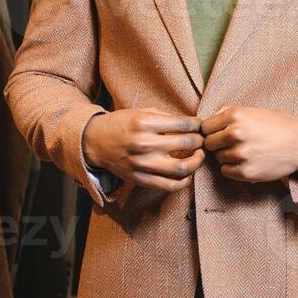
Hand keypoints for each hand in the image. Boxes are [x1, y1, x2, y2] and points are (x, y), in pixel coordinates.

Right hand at [83, 108, 205, 195]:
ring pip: (182, 167)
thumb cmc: (122, 124)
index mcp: (145, 123)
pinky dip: (184, 182)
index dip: (198, 124)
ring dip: (197, 161)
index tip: (201, 125)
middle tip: (202, 139)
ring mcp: (142, 164)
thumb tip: (193, 124)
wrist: (95, 142)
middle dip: (200, 140)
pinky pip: (169, 186)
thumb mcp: (142, 112)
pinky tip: (188, 173)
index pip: (183, 124)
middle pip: (186, 143)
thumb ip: (166, 118)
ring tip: (199, 155)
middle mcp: (144, 144)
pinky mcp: (140, 179)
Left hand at [201, 105, 297, 183]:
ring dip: (227, 156)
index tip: (220, 133)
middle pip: (209, 143)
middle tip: (233, 143)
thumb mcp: (253, 110)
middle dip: (217, 144)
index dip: (212, 131)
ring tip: (245, 151)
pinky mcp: (246, 172)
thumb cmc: (277, 125)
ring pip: (218, 157)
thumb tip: (207, 121)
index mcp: (235, 115)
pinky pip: (226, 171)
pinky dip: (233, 168)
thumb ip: (228, 112)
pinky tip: (246, 161)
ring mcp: (240, 154)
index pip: (205, 127)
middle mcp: (235, 134)